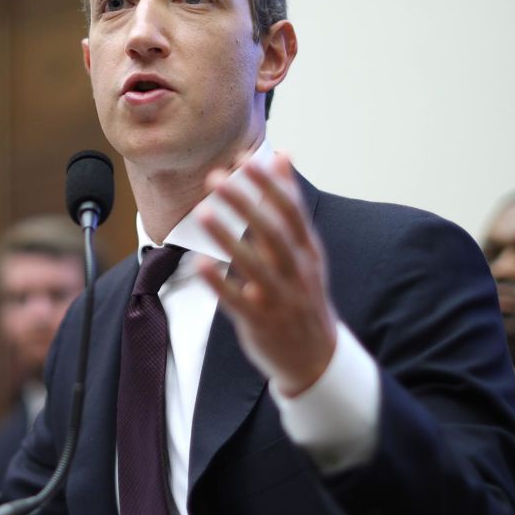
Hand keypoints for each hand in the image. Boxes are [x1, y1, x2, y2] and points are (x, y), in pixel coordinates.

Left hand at [197, 153, 338, 396]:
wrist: (316, 358)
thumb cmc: (303, 293)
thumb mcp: (305, 250)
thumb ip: (289, 205)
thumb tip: (283, 156)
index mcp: (307, 251)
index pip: (290, 212)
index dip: (268, 185)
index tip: (244, 159)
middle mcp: (296, 272)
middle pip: (272, 233)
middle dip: (245, 203)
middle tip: (216, 178)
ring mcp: (279, 298)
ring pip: (253, 265)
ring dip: (227, 237)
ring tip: (203, 212)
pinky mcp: (260, 322)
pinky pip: (236, 301)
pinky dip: (219, 282)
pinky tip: (199, 264)